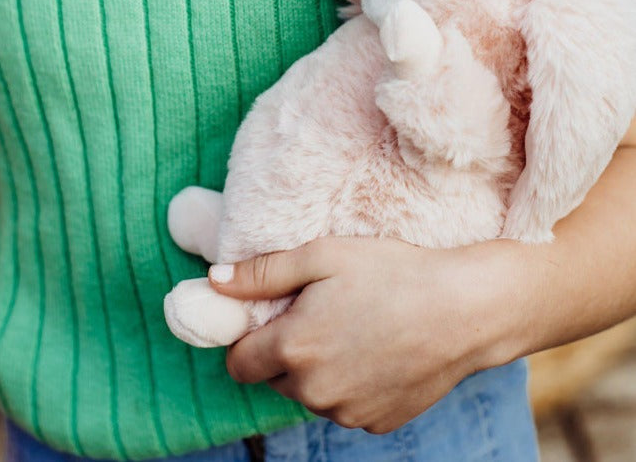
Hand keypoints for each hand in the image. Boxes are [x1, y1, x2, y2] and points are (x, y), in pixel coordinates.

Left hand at [210, 236, 520, 432]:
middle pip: (274, 378)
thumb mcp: (322, 256)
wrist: (465, 309)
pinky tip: (377, 349)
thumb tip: (214, 282)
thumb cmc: (392, 273)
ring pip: (311, 393)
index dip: (247, 336)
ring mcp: (348, 413)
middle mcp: (314, 392)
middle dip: (284, 349)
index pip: (238, 363)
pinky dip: (350, 383)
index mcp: (292, 349)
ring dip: (317, 368)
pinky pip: (346, 405)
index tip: (272, 313)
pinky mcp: (378, 424)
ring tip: (353, 326)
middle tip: (318, 311)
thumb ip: (262, 273)